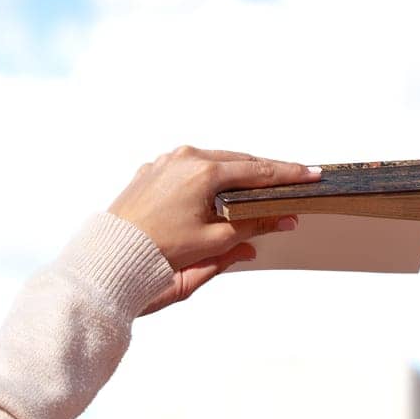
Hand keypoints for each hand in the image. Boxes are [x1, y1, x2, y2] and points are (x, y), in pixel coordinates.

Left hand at [107, 146, 318, 315]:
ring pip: (212, 162)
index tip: (310, 174)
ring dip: (235, 173)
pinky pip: (188, 168)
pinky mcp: (149, 172)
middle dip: (264, 172)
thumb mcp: (214, 244)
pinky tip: (218, 191)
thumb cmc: (154, 254)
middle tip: (291, 179)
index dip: (287, 175)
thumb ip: (253, 226)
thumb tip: (284, 219)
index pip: (257, 171)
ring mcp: (164, 162)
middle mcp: (183, 158)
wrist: (109, 260)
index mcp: (203, 171)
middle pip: (237, 161)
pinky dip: (207, 177)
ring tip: (257, 187)